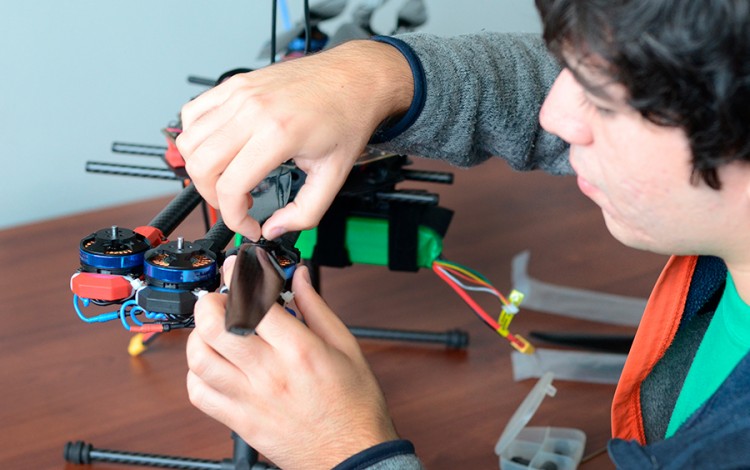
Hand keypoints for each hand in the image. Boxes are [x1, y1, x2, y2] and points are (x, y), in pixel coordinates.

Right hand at [176, 40, 412, 239]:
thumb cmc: (347, 118)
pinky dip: (195, 137)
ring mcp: (240, 93)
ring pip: (189, 140)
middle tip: (235, 205)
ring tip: (228, 179)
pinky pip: (193, 113)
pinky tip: (219, 149)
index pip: (231, 187)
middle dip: (212, 197)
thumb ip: (306, 212)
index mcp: (278, 134)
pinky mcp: (236, 84)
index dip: (234, 217)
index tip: (249, 225)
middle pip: (200, 165)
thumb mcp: (334, 175)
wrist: (355, 77)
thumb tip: (275, 228)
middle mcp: (252, 110)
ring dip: (201, 169)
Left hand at [186, 264, 398, 468]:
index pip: (252, 300)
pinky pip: (199, 394)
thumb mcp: (346, 347)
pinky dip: (198, 373)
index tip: (236, 267)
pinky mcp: (239, 422)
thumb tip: (299, 278)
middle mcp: (269, 373)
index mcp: (299, 350)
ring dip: (199, 335)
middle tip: (221, 298)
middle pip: (213, 326)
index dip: (238, 276)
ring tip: (215, 329)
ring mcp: (249, 399)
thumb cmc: (354, 406)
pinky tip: (214, 364)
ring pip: (199, 358)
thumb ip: (317, 308)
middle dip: (210, 301)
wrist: (352, 456)